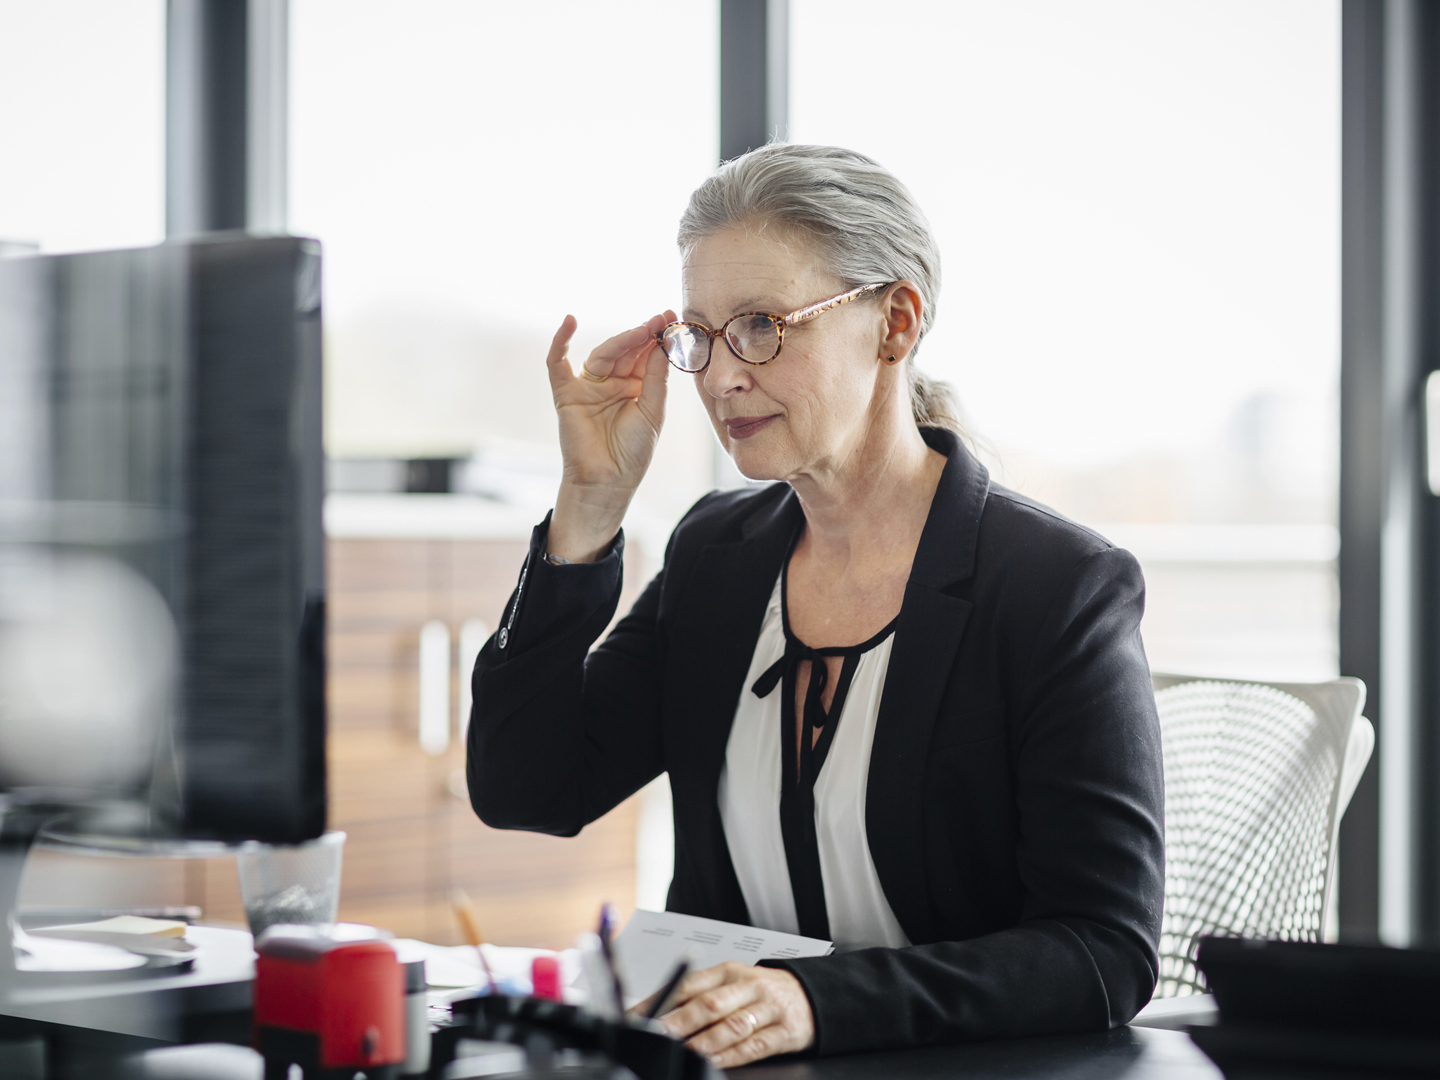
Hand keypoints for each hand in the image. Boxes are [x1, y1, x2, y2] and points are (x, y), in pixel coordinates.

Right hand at [545, 311, 674, 561]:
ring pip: (603, 354)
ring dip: (622, 340)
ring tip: (643, 329)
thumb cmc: (633, 452)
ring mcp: (589, 387)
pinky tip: (569, 322)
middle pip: (626, 351)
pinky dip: (560, 342)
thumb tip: (661, 345)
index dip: (658, 337)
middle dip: (644, 334)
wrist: (608, 481)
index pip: (646, 356)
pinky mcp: (567, 394)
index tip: (672, 317)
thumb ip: (656, 378)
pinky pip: (558, 364)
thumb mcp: (653, 411)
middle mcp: (613, 384)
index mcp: (637, 388)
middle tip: (661, 319)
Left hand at [635, 962, 815, 1067]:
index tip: (640, 1016)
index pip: (691, 983)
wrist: (810, 995)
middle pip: (710, 1004)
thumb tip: (658, 1013)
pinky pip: (755, 1045)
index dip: (663, 999)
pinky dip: (733, 1055)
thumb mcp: (732, 984)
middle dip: (680, 1022)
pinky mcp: (785, 1031)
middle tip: (657, 1035)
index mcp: (729, 972)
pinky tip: (715, 1062)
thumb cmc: (761, 992)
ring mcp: (768, 1008)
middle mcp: (748, 986)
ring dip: (705, 1042)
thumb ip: (700, 996)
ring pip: (732, 1026)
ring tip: (683, 1053)